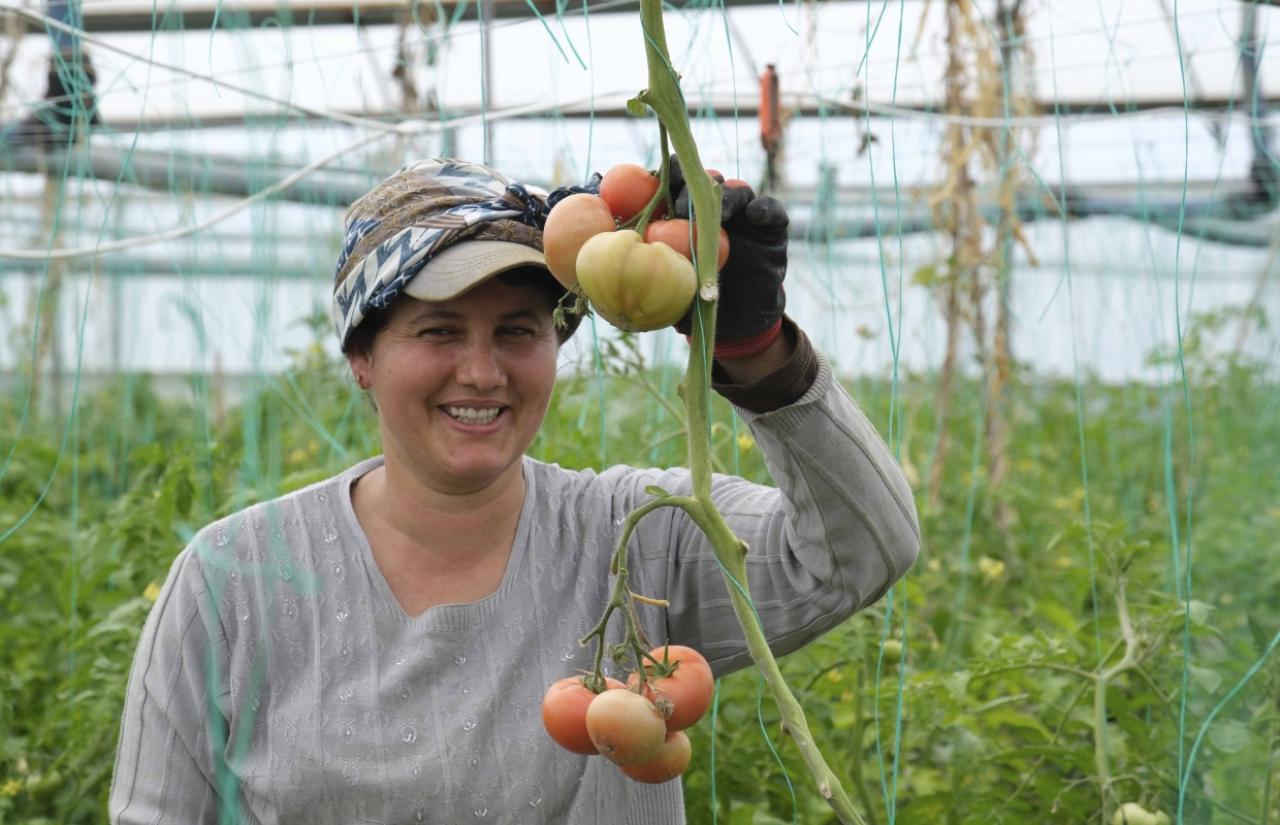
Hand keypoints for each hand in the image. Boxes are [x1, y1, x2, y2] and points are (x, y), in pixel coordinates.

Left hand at [666, 156, 788, 359]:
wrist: (737, 326)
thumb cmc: (696, 305)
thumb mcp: (667, 289)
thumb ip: (647, 271)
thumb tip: (611, 260)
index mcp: (687, 219)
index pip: (676, 187)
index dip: (664, 180)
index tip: (650, 186)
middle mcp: (716, 212)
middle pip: (705, 184)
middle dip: (690, 186)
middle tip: (678, 204)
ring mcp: (744, 218)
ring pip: (737, 190)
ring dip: (727, 196)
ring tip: (720, 211)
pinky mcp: (771, 230)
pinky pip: (771, 211)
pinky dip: (764, 209)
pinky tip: (755, 214)